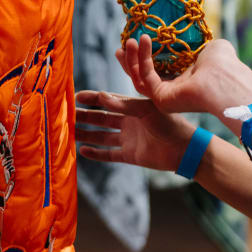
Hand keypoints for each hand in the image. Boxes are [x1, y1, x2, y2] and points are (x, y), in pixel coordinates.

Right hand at [75, 90, 194, 171]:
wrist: (185, 149)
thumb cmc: (171, 124)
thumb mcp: (148, 109)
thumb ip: (125, 105)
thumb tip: (101, 97)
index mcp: (132, 107)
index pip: (106, 100)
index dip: (91, 99)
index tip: (74, 96)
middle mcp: (128, 122)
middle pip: (100, 118)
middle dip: (84, 116)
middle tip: (65, 115)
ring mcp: (128, 139)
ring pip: (101, 136)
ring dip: (85, 134)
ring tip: (69, 133)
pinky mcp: (129, 155)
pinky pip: (108, 154)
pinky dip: (96, 153)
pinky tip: (82, 151)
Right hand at [115, 34, 251, 118]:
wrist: (225, 78)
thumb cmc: (224, 65)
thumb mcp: (211, 48)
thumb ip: (198, 45)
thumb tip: (195, 36)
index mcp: (185, 82)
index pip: (159, 71)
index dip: (146, 58)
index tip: (138, 42)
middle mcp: (174, 92)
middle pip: (144, 77)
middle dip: (131, 61)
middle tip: (123, 46)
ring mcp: (166, 98)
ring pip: (140, 79)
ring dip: (132, 59)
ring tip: (129, 41)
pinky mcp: (161, 99)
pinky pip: (146, 77)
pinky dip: (142, 58)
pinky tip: (142, 41)